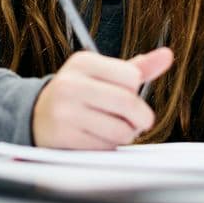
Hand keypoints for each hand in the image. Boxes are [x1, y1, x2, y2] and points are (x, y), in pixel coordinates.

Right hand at [32, 47, 172, 148]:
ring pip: (121, 130)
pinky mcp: (64, 137)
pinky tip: (96, 138)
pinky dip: (108, 146)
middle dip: (141, 117)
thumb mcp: (103, 74)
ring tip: (114, 129)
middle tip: (139, 121)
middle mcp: (71, 84)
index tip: (127, 93)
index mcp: (83, 62)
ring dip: (125, 134)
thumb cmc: (78, 93)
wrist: (35, 115)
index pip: (131, 77)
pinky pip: (105, 147)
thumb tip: (168, 55)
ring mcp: (65, 111)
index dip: (135, 90)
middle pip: (128, 103)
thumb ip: (137, 67)